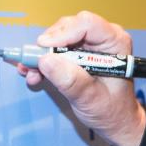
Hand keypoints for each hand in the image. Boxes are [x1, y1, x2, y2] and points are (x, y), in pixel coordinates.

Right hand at [19, 10, 145, 145]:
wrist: (114, 121)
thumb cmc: (112, 110)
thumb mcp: (91, 99)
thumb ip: (71, 81)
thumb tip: (46, 60)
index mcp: (115, 42)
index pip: (87, 24)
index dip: (63, 33)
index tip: (44, 49)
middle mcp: (102, 37)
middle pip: (69, 27)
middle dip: (48, 45)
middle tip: (32, 64)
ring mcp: (89, 43)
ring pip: (58, 36)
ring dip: (41, 54)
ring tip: (30, 74)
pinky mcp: (77, 52)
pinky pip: (56, 48)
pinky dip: (43, 60)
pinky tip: (34, 74)